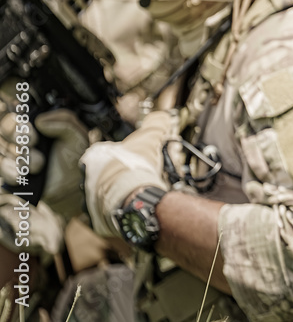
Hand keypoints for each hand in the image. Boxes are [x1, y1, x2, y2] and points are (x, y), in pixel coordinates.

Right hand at [0, 109, 88, 218]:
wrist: (73, 184)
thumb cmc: (73, 157)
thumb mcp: (76, 134)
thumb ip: (63, 120)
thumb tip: (40, 121)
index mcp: (37, 126)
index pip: (16, 116)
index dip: (18, 120)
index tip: (30, 128)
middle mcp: (21, 139)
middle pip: (4, 130)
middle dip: (17, 134)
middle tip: (33, 142)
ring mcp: (14, 156)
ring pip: (2, 151)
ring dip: (21, 157)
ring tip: (40, 163)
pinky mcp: (11, 173)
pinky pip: (3, 169)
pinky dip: (13, 172)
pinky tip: (25, 175)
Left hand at [80, 110, 174, 236]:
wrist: (135, 198)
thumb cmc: (137, 169)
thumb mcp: (149, 137)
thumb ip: (155, 125)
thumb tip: (160, 117)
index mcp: (94, 158)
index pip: (101, 153)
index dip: (119, 156)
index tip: (132, 158)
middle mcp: (87, 179)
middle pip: (101, 175)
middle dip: (117, 176)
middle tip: (135, 177)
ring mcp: (90, 201)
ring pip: (102, 196)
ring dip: (116, 195)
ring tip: (135, 195)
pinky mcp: (96, 220)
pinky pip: (107, 216)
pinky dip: (118, 213)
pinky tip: (132, 208)